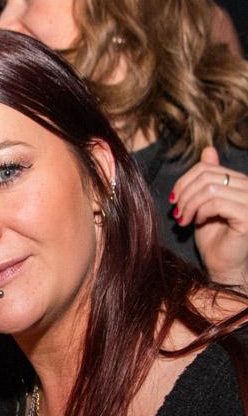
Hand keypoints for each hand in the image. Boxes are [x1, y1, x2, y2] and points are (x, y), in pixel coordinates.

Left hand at [170, 147, 247, 286]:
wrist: (222, 266)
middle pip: (207, 175)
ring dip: (190, 204)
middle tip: (176, 212)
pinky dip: (200, 211)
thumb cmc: (213, 238)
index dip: (185, 180)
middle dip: (185, 193)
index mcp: (240, 182)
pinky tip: (196, 222)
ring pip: (210, 189)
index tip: (174, 200)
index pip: (207, 167)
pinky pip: (217, 203)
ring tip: (183, 219)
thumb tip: (208, 149)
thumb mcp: (204, 203)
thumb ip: (207, 179)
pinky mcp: (247, 216)